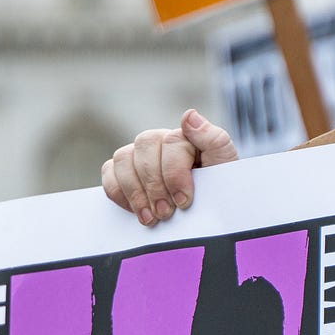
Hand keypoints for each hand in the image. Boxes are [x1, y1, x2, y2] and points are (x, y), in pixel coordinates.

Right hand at [101, 109, 237, 225]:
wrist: (210, 213)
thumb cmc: (218, 189)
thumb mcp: (225, 166)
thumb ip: (213, 139)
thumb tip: (188, 116)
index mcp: (184, 136)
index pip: (171, 142)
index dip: (175, 173)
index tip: (184, 201)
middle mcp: (159, 141)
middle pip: (144, 146)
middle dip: (153, 184)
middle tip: (165, 213)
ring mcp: (138, 156)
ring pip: (123, 159)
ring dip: (134, 191)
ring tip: (150, 218)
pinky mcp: (123, 172)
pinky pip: (109, 174)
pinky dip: (119, 193)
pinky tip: (136, 211)